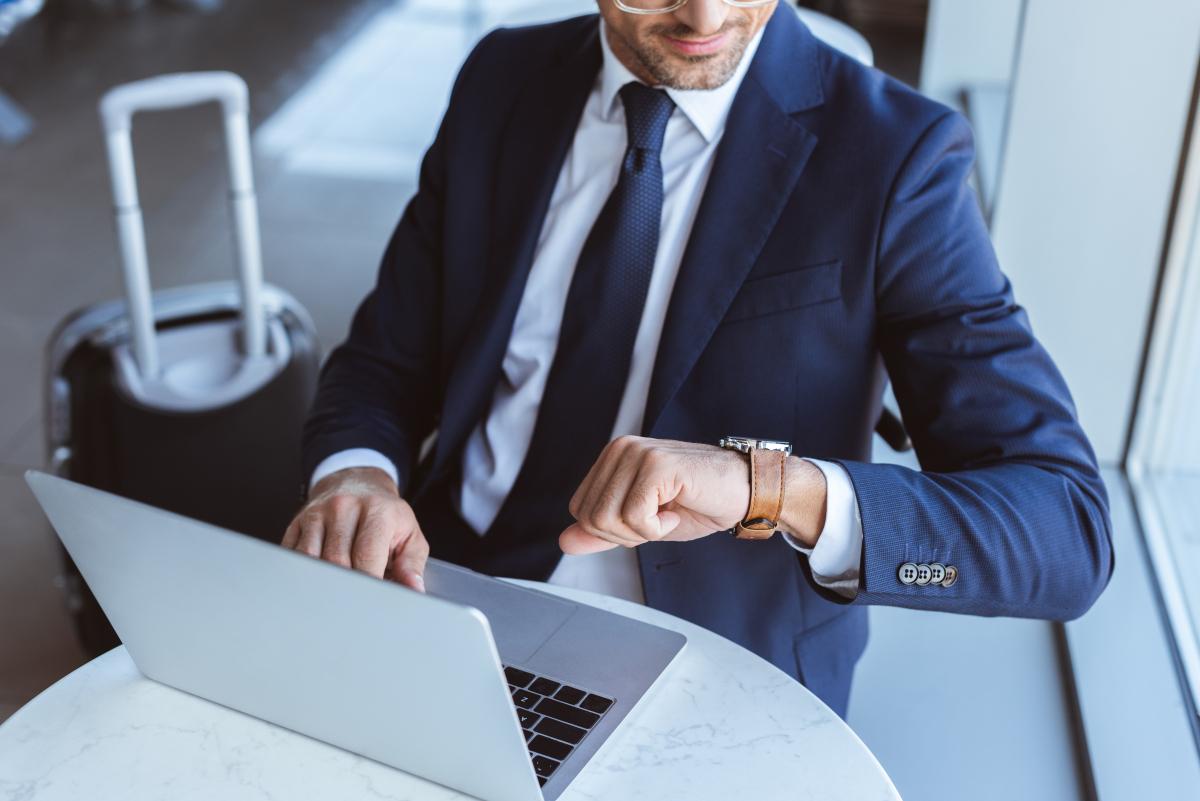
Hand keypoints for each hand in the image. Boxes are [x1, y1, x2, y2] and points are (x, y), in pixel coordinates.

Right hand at [281, 467, 428, 591]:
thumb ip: (412, 563)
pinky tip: (316, 580)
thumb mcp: (409, 533)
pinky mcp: (297, 522)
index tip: (371, 602)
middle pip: (337, 560)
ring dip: (322, 581)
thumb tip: (414, 589)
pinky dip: (303, 573)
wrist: (358, 482)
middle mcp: (344, 507)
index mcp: (377, 510)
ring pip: (311, 559)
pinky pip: (292, 554)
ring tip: (335, 594)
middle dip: (346, 587)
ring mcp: (317, 513)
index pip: (367, 555)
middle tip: (354, 604)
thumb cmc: (385, 514)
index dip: (369, 584)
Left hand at [559, 436, 826, 554]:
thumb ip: (603, 531)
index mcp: (612, 458)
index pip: (580, 510)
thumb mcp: (642, 523)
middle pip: (591, 518)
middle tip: (661, 517)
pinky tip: (678, 508)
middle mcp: (620, 449)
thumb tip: (565, 541)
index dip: (613, 530)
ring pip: (609, 519)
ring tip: (670, 511)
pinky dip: (658, 528)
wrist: (744, 492)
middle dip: (627, 534)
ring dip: (644, 531)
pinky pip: (636, 517)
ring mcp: (637, 453)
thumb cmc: (699, 502)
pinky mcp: (656, 466)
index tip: (648, 518)